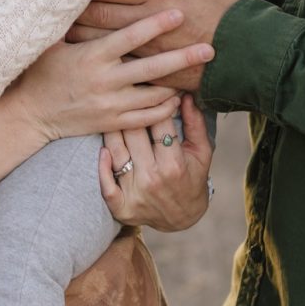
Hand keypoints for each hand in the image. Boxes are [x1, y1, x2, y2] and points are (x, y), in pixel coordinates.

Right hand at [0, 9, 212, 143]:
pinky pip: (148, 117)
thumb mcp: (51, 42)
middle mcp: (104, 82)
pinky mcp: (114, 123)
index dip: (154, 24)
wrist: (31, 115)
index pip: (129, 37)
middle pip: (151, 68)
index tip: (178, 12)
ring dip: (179, 82)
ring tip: (200, 68)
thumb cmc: (43, 71)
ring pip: (155, 95)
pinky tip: (181, 95)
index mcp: (92, 57)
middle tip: (210, 46)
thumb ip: (71, 19)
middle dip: (182, 57)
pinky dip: (167, 107)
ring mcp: (111, 105)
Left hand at [68, 0, 243, 92]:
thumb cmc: (231, 7)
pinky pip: (115, 60)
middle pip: (98, 12)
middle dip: (75, 5)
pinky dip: (95, 54)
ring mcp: (149, 46)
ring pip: (100, 39)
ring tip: (60, 24)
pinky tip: (81, 51)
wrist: (249, 52)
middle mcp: (151, 19)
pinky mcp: (152, 68)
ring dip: (78, 32)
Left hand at [99, 94, 214, 231]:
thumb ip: (195, 123)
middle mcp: (153, 178)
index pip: (158, 123)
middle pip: (134, 133)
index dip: (154, 102)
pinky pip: (106, 185)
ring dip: (111, 130)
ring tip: (109, 113)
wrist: (183, 217)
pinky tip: (103, 151)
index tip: (149, 87)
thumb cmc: (193, 178)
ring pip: (117, 153)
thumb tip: (186, 95)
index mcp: (174, 163)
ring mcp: (135, 193)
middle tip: (123, 93)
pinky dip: (102, 168)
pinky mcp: (122, 207)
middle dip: (131, 111)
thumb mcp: (202, 151)